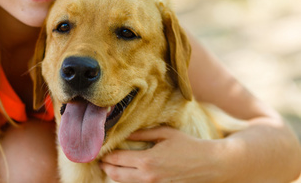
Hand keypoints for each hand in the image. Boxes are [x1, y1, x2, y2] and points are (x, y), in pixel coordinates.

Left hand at [99, 126, 225, 182]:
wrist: (210, 165)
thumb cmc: (188, 145)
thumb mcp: (165, 134)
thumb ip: (142, 133)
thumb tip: (124, 132)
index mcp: (147, 160)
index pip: (117, 158)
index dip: (106, 154)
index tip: (100, 148)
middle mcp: (147, 176)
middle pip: (115, 175)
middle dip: (105, 166)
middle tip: (101, 158)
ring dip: (114, 174)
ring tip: (110, 164)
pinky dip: (128, 179)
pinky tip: (127, 171)